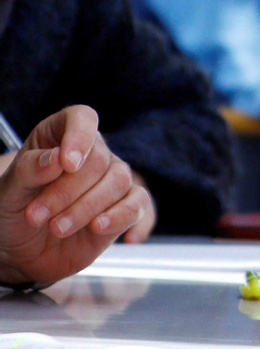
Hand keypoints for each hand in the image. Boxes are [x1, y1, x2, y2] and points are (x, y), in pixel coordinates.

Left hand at [0, 106, 152, 286]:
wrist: (23, 251)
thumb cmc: (14, 211)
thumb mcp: (8, 191)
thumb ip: (29, 170)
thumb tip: (57, 159)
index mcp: (61, 136)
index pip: (81, 119)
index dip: (79, 136)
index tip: (67, 163)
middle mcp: (92, 154)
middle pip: (99, 159)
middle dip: (67, 191)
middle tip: (37, 215)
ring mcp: (111, 180)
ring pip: (119, 182)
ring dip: (86, 208)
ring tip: (56, 228)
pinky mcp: (126, 207)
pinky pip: (137, 204)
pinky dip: (119, 216)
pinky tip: (96, 229)